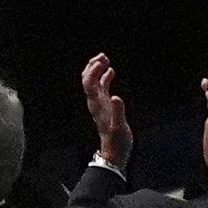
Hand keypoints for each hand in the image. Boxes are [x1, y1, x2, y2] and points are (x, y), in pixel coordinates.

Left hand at [82, 52, 132, 175]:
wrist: (115, 151)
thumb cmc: (117, 141)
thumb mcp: (119, 127)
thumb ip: (118, 112)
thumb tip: (116, 97)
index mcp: (96, 104)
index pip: (89, 83)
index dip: (94, 71)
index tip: (102, 62)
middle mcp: (95, 102)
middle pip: (88, 79)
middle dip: (93, 66)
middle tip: (102, 56)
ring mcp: (99, 103)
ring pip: (94, 81)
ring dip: (97, 69)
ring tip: (105, 59)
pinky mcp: (105, 105)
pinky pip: (102, 88)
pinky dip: (105, 78)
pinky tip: (111, 71)